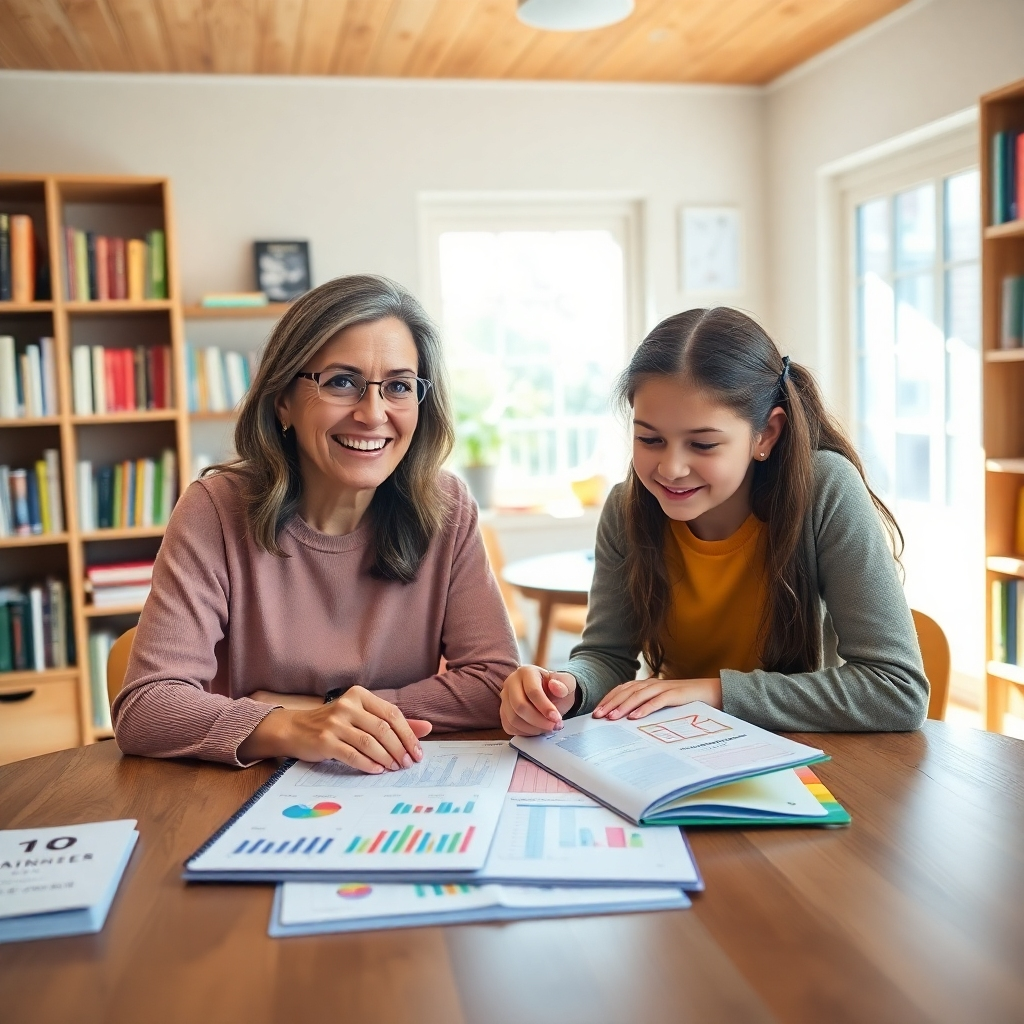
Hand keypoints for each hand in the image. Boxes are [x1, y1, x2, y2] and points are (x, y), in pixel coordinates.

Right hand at [238, 685, 431, 771]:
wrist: (295, 729)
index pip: (392, 713)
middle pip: (383, 728)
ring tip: (394, 768)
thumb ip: (391, 721)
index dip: (408, 734)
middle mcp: (347, 705)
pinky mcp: (324, 741)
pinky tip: (377, 770)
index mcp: (360, 695)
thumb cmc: (334, 723)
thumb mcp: (362, 716)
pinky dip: (368, 764)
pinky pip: (352, 755)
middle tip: (407, 763)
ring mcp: (334, 723)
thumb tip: (426, 729)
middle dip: (399, 748)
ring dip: (386, 757)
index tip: (417, 752)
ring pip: (369, 742)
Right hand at [500, 666, 577, 736]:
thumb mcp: (567, 684)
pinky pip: (510, 727)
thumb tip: (555, 686)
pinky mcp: (503, 712)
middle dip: (538, 721)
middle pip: (519, 706)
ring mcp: (505, 698)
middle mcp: (511, 682)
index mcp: (527, 672)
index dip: (545, 707)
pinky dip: (525, 733)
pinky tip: (537, 730)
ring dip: (533, 729)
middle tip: (554, 727)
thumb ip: (564, 685)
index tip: (556, 718)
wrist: (552, 696)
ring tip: (547, 728)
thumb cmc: (558, 690)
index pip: (532, 691)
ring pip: (513, 719)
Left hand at [592, 678, 721, 720]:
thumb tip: (628, 723)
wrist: (715, 693)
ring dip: (624, 706)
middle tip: (598, 716)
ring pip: (639, 695)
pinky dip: (645, 708)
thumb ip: (648, 708)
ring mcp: (666, 688)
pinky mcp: (677, 694)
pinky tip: (635, 718)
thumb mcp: (664, 704)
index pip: (623, 689)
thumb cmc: (688, 702)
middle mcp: (654, 684)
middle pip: (627, 691)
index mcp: (649, 685)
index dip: (609, 698)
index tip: (596, 711)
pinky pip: (658, 701)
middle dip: (611, 703)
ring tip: (612, 717)